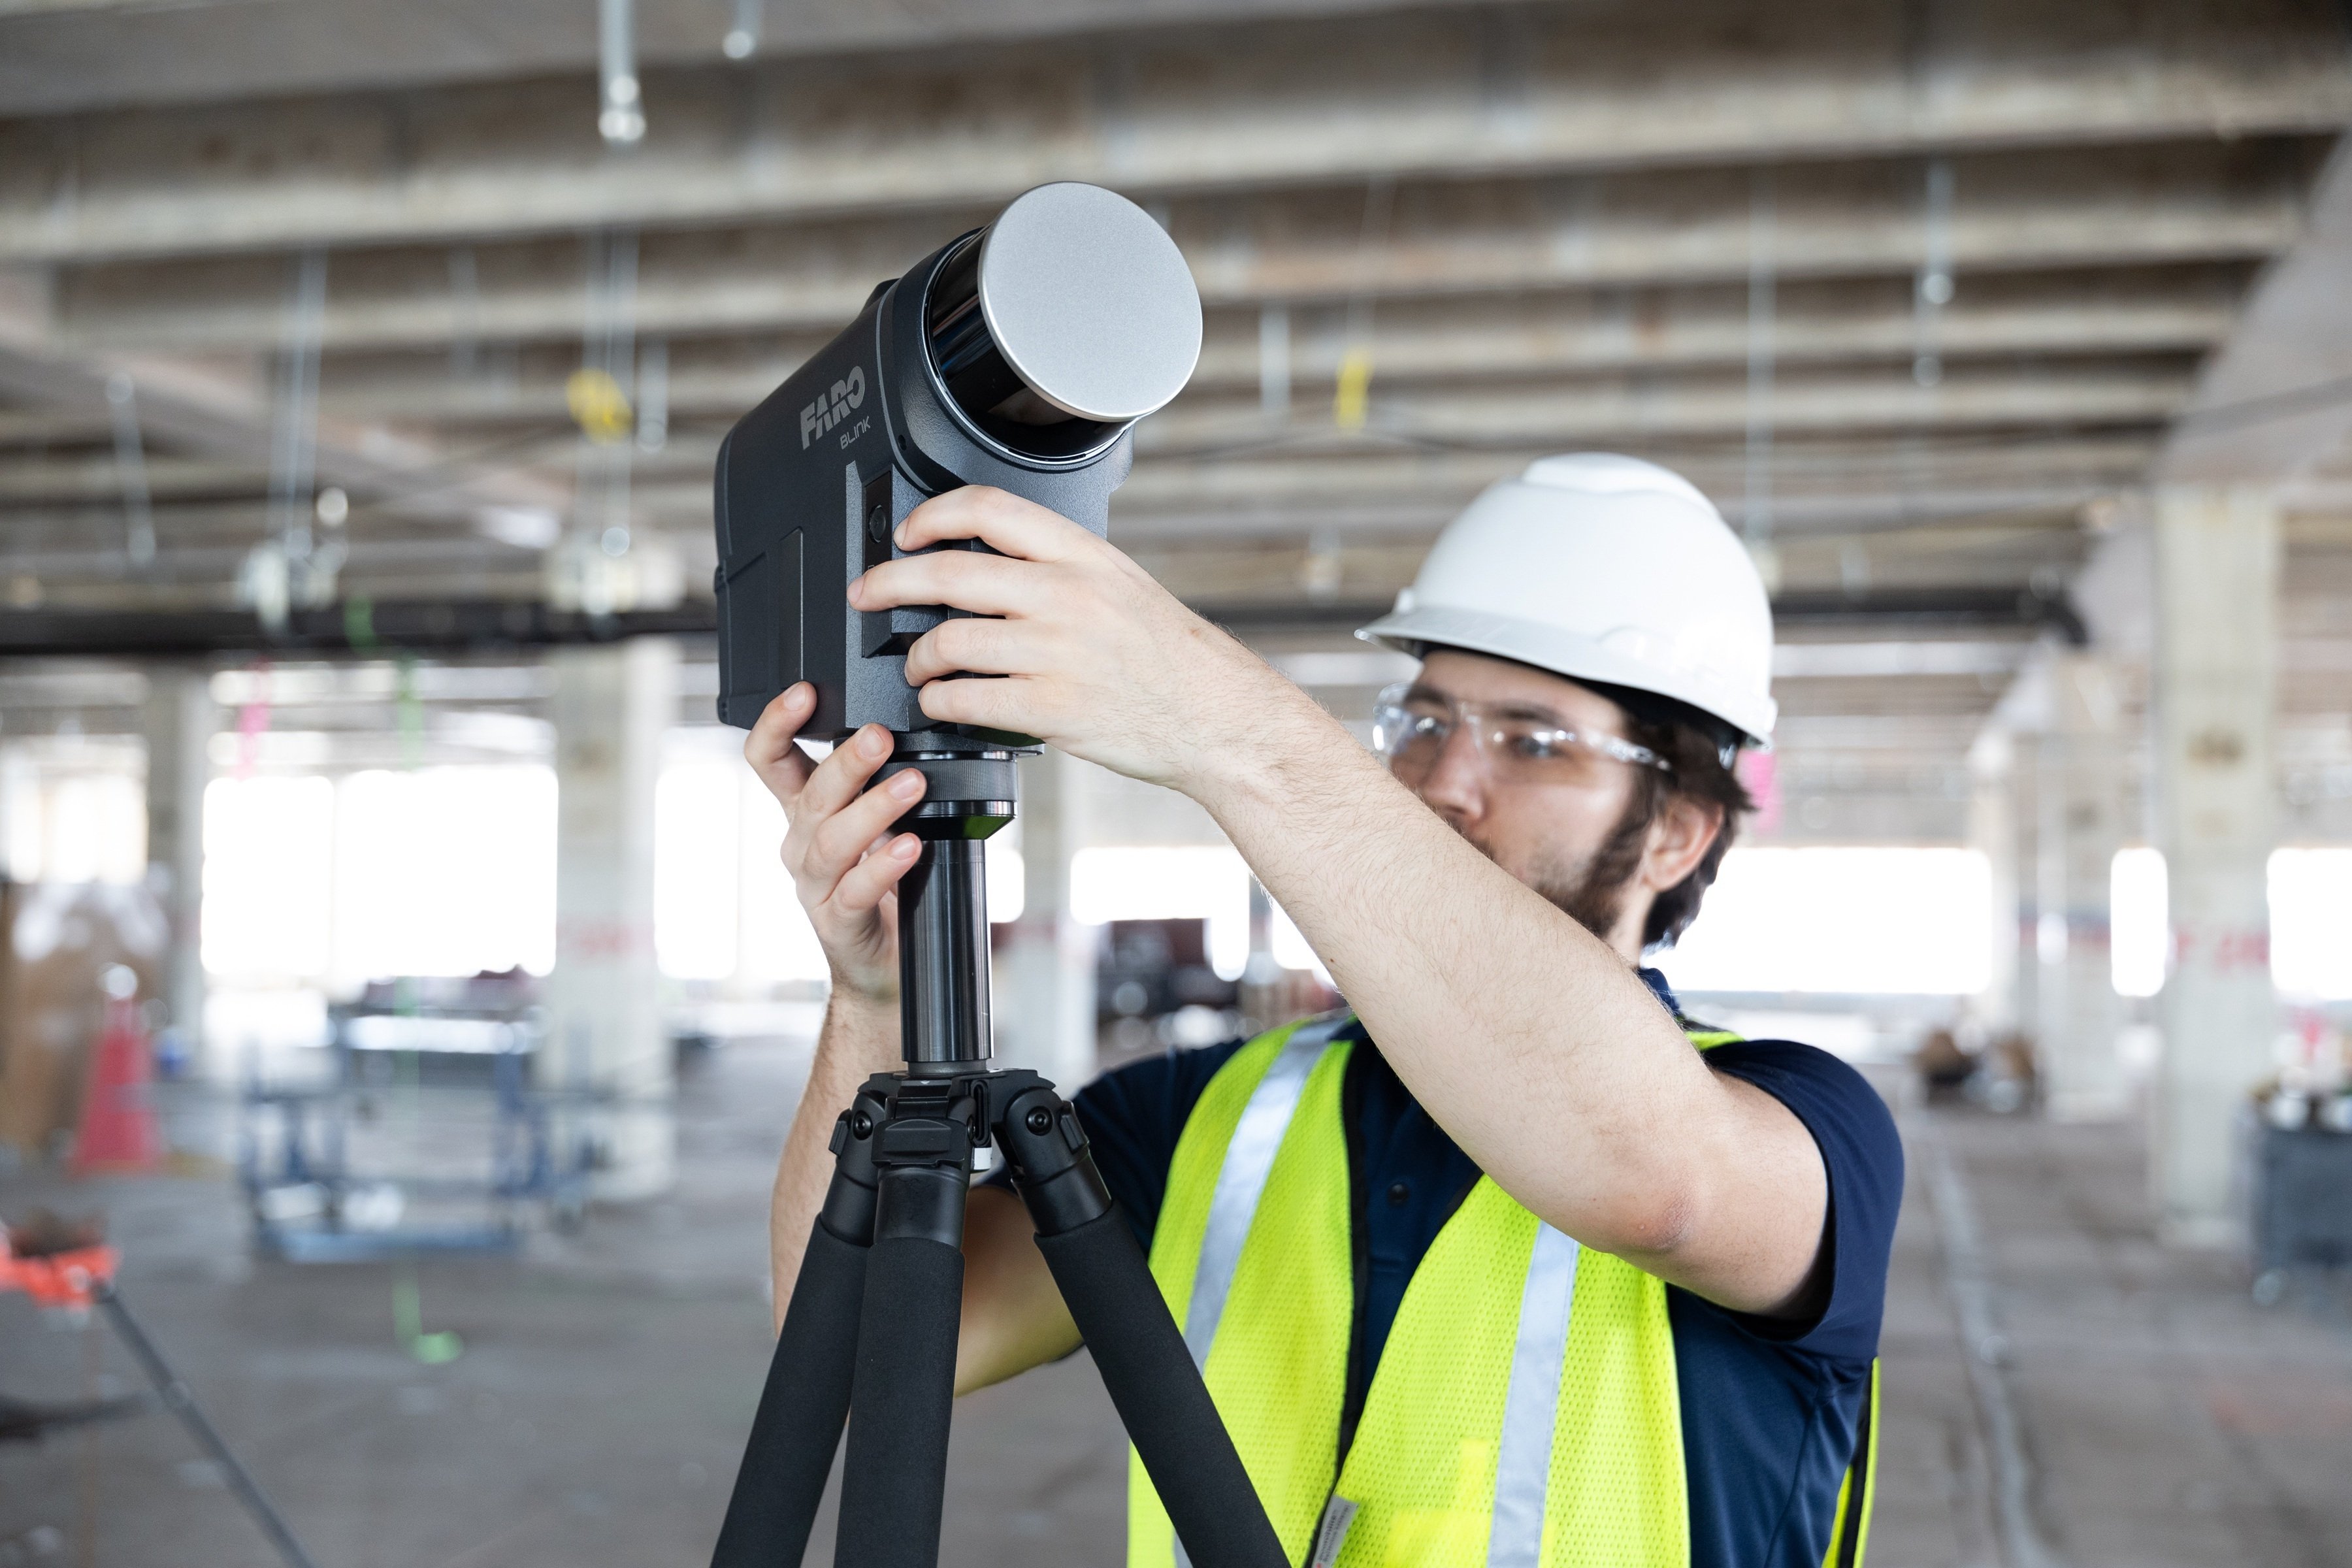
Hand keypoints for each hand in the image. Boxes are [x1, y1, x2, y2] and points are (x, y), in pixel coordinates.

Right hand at [743, 685, 926, 1002]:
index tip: (805, 691)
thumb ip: (879, 780)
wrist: (881, 966)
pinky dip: (883, 866)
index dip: (777, 723)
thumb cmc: (883, 884)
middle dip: (846, 761)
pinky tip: (909, 847)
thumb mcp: (874, 823)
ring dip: (874, 807)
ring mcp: (815, 885)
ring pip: (832, 840)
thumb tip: (916, 726)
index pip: (770, 759)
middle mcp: (800, 843)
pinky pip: (857, 891)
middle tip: (880, 735)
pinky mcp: (838, 922)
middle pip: (811, 793)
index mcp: (803, 810)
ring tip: (912, 785)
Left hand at [846, 488, 1306, 793]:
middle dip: (890, 582)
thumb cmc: (1173, 659)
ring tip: (918, 665)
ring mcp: (1057, 653)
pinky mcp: (1050, 709)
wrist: (1218, 718)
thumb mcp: (1123, 587)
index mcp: (1084, 556)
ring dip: (917, 656)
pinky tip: (943, 701)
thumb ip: (1062, 570)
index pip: (990, 508)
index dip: (933, 515)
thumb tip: (991, 565)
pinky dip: (939, 700)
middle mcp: (1067, 596)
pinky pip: (964, 698)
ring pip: (948, 640)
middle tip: (868, 593)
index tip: (908, 532)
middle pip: (950, 572)